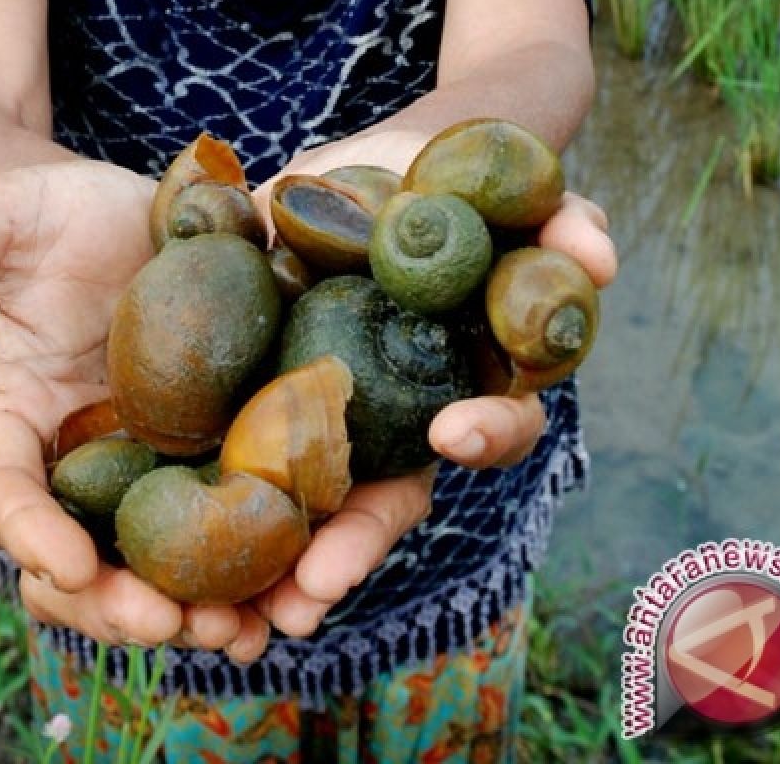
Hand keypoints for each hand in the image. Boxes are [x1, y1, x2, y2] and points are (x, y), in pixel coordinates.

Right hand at [0, 162, 269, 658]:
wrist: (132, 218)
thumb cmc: (56, 214)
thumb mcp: (7, 211)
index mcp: (12, 419)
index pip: (4, 492)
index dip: (30, 534)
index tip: (72, 563)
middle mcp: (71, 465)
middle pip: (74, 562)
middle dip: (113, 604)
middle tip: (169, 622)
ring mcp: (137, 473)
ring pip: (148, 570)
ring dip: (186, 613)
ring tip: (237, 633)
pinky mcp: (200, 466)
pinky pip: (215, 539)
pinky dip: (242, 582)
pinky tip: (281, 606)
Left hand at [249, 134, 616, 637]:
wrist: (370, 167)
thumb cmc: (455, 181)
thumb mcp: (509, 190)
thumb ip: (561, 220)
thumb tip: (601, 257)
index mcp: (472, 383)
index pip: (494, 427)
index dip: (485, 435)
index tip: (454, 433)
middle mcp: (405, 420)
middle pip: (390, 499)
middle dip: (356, 545)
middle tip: (317, 585)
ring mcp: (336, 419)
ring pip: (312, 507)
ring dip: (283, 562)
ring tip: (252, 612)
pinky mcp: (268, 401)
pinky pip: (243, 463)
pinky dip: (222, 512)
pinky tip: (178, 559)